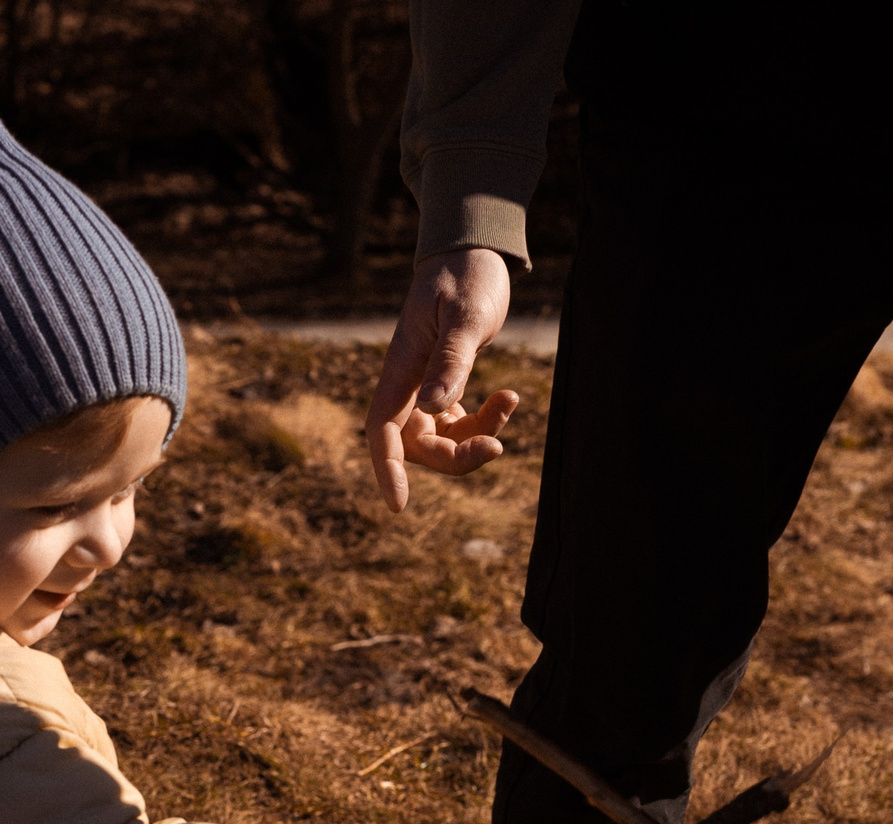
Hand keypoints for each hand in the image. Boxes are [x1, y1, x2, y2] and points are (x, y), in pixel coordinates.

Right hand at [366, 248, 517, 510]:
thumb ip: (451, 362)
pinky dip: (486, 419)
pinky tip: (510, 396)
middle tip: (498, 446)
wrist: (474, 251)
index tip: (398, 504)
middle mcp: (408, 384)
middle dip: (455, 457)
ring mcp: (426, 387)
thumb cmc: (465, 276)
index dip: (386, 468)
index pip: (382, 430)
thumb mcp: (463, 316)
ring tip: (509, 402)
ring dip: (475, 438)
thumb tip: (438, 409)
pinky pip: (460, 422)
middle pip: (417, 445)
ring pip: (441, 439)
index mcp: (401, 368)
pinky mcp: (448, 382)